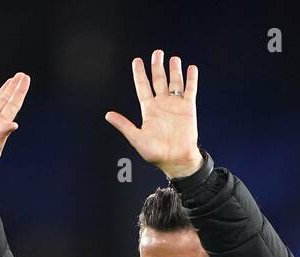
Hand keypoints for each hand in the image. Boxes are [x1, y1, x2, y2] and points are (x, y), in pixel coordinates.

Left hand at [104, 50, 202, 179]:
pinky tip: (191, 68)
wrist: (176, 160)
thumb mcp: (137, 138)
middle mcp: (162, 104)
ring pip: (174, 82)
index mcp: (148, 109)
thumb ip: (124, 125)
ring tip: (173, 58)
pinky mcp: (188, 108)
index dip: (140, 74)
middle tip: (157, 53)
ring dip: (174, 70)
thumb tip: (108, 115)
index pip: (143, 86)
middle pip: (159, 80)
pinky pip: (190, 90)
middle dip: (157, 66)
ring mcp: (175, 105)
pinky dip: (191, 79)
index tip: (137, 61)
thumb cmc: (156, 153)